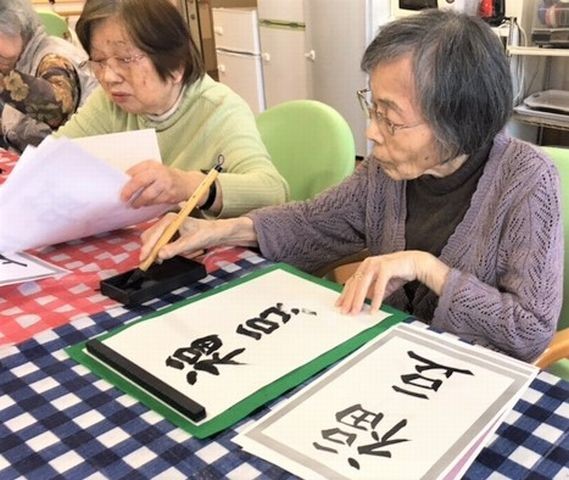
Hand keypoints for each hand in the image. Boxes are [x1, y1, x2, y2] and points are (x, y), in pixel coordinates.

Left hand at [121, 161, 205, 207]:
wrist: (187, 183)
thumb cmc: (166, 177)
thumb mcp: (154, 171)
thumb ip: (140, 175)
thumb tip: (123, 185)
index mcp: (151, 164)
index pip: (133, 172)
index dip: (124, 182)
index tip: (119, 189)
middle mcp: (158, 172)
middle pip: (139, 181)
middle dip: (129, 191)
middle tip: (123, 198)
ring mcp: (164, 183)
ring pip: (147, 194)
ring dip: (138, 201)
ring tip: (134, 204)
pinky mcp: (169, 193)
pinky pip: (155, 201)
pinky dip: (148, 204)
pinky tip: (145, 204)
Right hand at [140, 215, 257, 262]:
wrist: (216, 233)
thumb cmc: (206, 233)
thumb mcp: (191, 242)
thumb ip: (175, 248)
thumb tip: (161, 254)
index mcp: (171, 219)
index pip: (154, 234)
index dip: (148, 247)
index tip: (144, 258)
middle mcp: (167, 222)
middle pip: (150, 236)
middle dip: (149, 250)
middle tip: (147, 263)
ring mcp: (168, 228)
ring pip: (153, 241)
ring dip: (154, 251)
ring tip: (156, 261)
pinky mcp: (170, 234)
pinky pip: (160, 243)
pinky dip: (160, 251)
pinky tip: (163, 257)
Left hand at [335, 250, 450, 314]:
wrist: (416, 262)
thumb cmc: (399, 271)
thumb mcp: (382, 284)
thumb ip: (372, 292)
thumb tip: (363, 304)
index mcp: (366, 266)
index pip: (351, 281)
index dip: (345, 294)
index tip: (340, 305)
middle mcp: (368, 263)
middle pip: (355, 283)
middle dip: (349, 299)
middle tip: (345, 311)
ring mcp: (377, 264)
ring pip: (363, 284)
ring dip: (359, 300)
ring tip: (356, 311)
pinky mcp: (386, 267)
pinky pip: (379, 286)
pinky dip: (376, 299)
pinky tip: (374, 308)